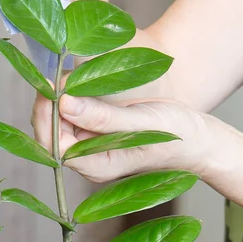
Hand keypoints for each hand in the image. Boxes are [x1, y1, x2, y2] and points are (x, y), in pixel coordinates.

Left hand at [32, 93, 212, 182]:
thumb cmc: (175, 136)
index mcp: (98, 166)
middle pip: (52, 133)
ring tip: (69, 75)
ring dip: (60, 97)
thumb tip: (63, 104)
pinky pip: (75, 112)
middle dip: (49, 105)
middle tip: (58, 75)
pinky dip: (72, 94)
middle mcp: (90, 159)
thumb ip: (103, 118)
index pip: (54, 146)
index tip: (51, 89)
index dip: (46, 118)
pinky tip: (78, 80)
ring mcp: (93, 145)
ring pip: (60, 121)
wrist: (197, 139)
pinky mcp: (98, 130)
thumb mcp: (141, 123)